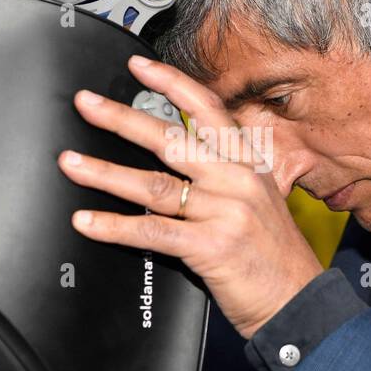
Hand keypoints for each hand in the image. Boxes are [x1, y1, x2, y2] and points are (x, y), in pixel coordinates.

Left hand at [57, 54, 322, 338]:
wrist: (299, 302)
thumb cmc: (274, 258)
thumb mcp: (261, 203)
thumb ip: (225, 178)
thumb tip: (178, 160)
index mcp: (249, 165)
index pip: (208, 111)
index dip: (172, 84)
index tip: (138, 67)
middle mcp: (238, 181)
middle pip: (171, 139)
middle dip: (122, 118)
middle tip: (86, 104)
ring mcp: (225, 212)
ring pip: (154, 184)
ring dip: (105, 172)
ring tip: (71, 163)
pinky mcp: (211, 246)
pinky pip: (152, 231)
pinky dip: (114, 226)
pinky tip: (88, 221)